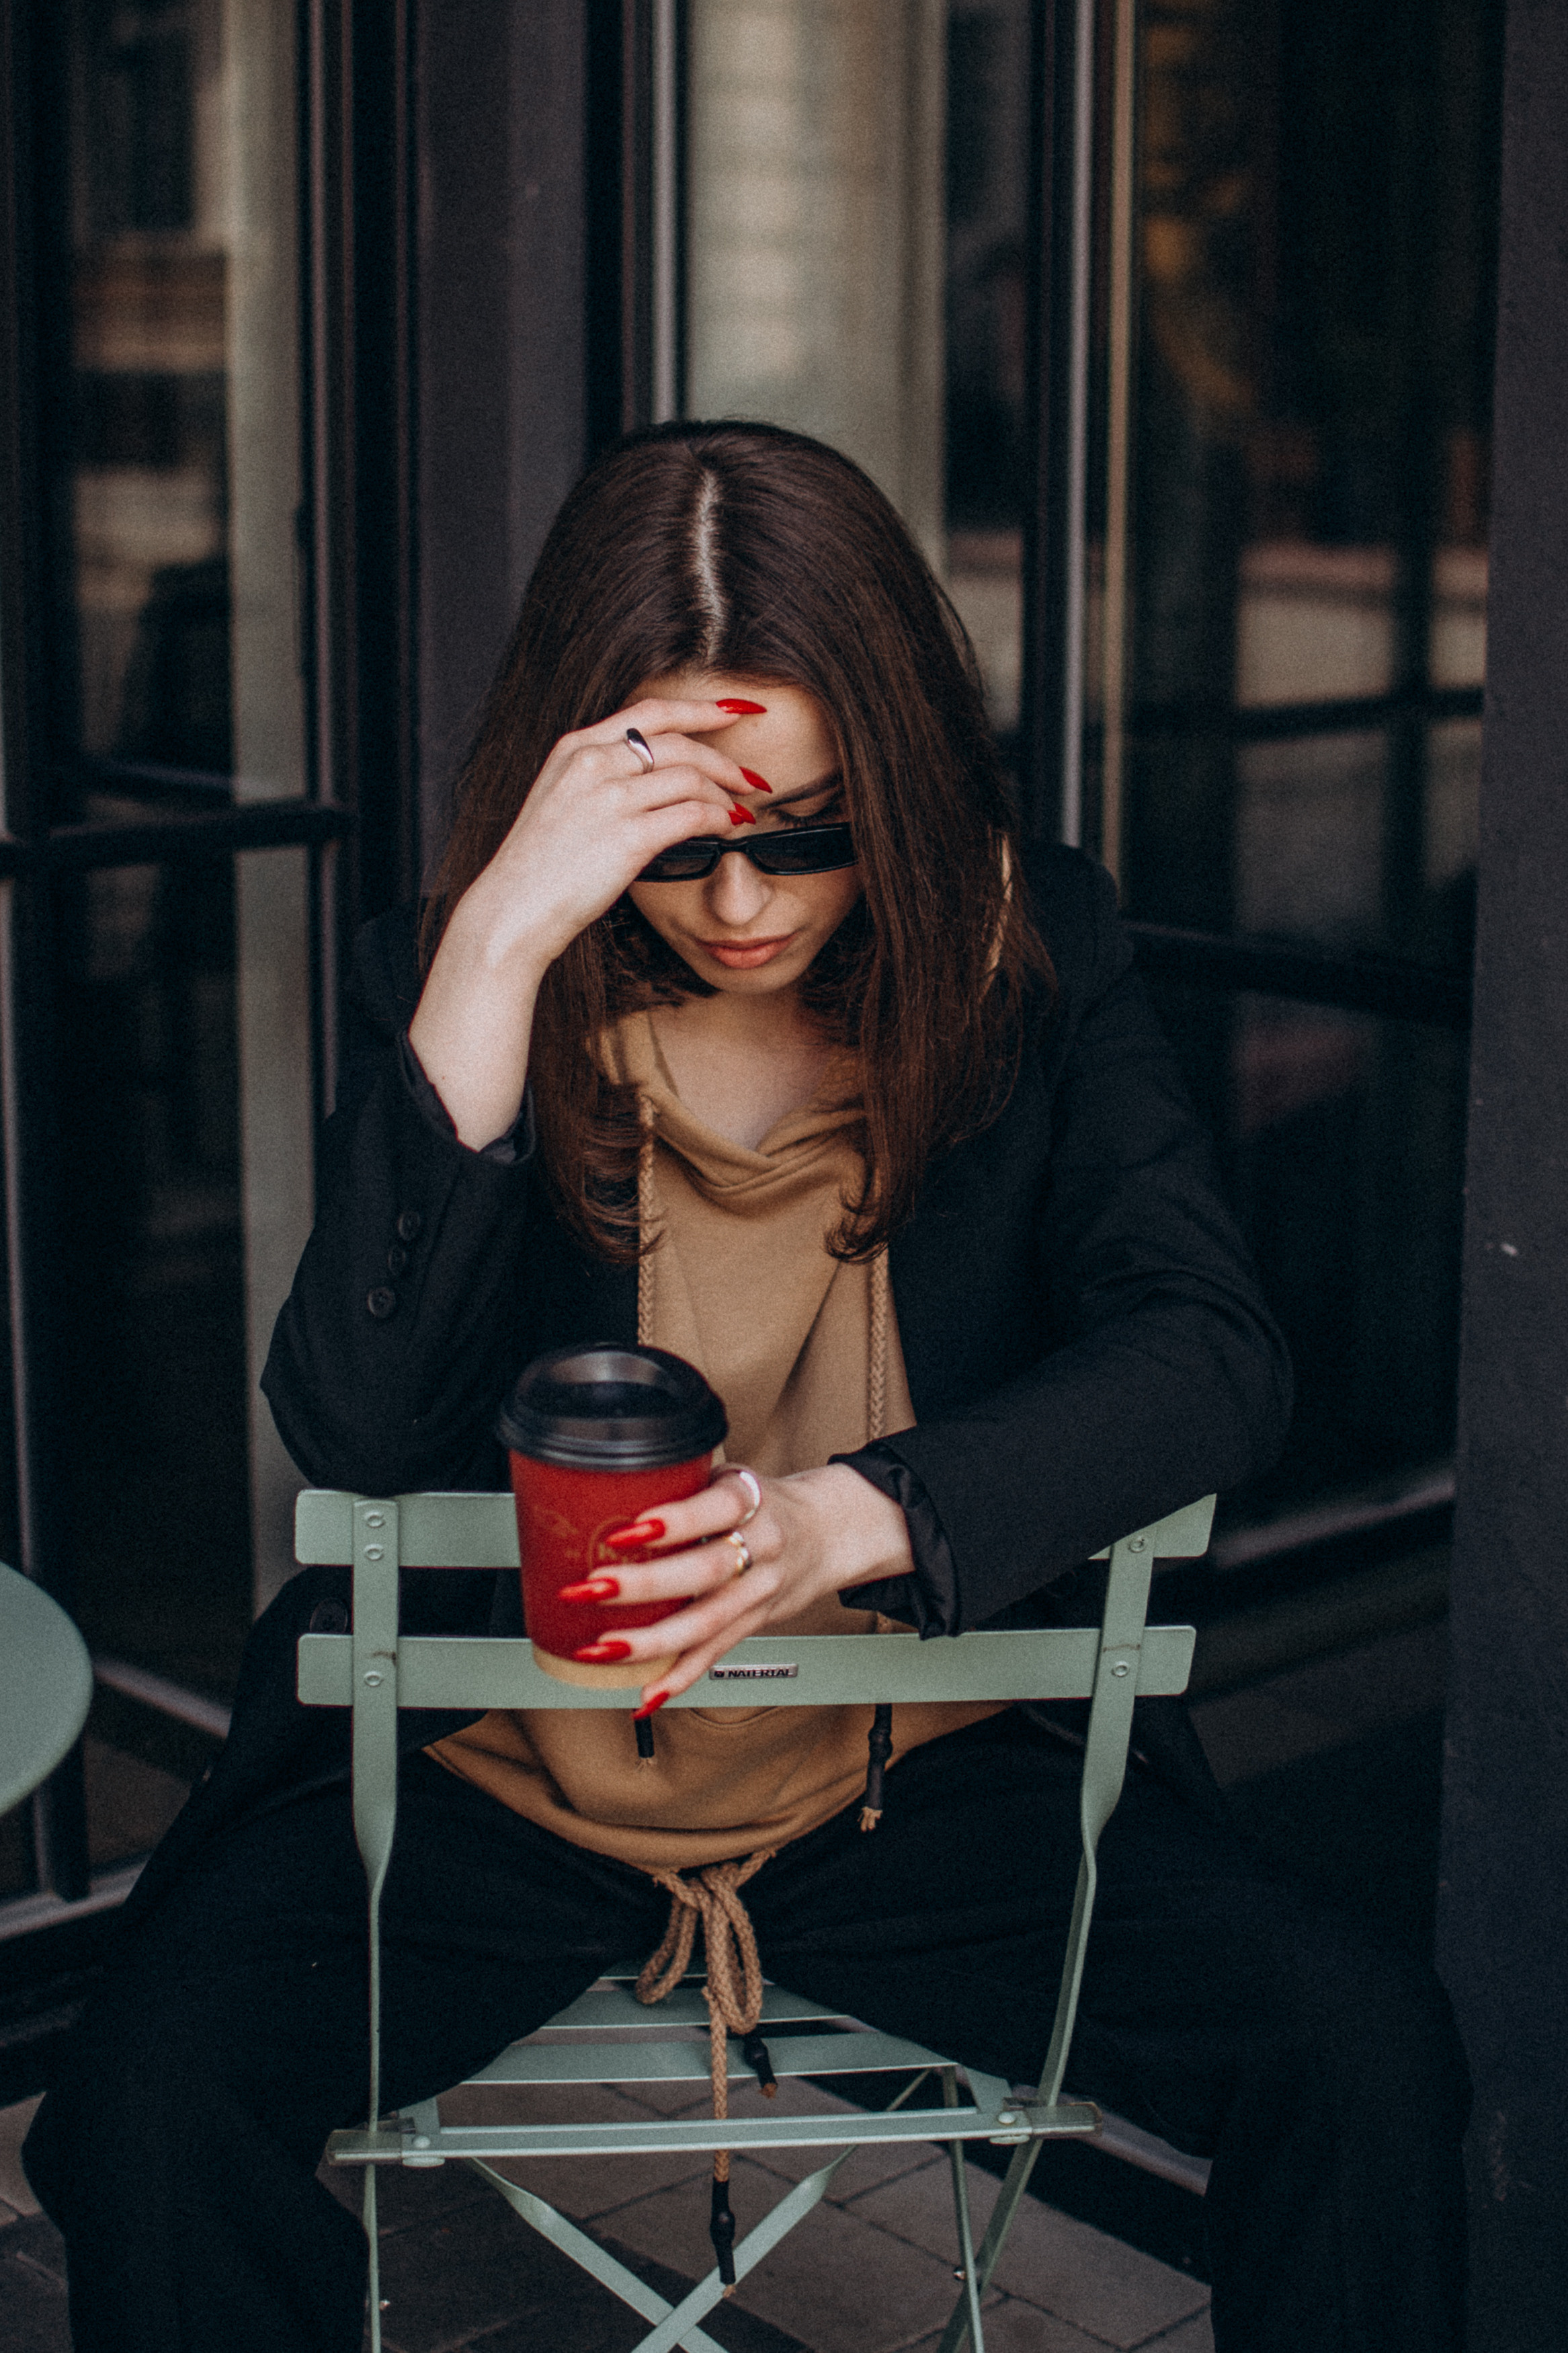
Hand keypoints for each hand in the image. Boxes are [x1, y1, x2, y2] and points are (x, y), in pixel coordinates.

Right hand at [409, 697, 755, 1145]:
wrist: (511, 913)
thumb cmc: (538, 870)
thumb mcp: (561, 803)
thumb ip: (600, 781)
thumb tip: (653, 780)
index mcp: (575, 748)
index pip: (649, 711)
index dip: (699, 707)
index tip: (734, 710)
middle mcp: (592, 763)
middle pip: (678, 741)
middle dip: (724, 756)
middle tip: (751, 775)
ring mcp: (609, 798)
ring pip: (691, 775)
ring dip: (726, 791)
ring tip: (743, 807)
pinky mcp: (627, 836)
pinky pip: (692, 814)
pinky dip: (718, 817)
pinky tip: (728, 827)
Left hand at [565, 1464, 915, 1707]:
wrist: (828, 1533)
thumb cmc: (766, 1502)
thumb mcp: (733, 1477)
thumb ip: (685, 1484)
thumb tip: (605, 1487)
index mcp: (753, 1499)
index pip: (716, 1508)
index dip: (674, 1521)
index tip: (626, 1531)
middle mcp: (762, 1545)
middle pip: (706, 1571)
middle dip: (645, 1584)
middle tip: (594, 1588)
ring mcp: (760, 1589)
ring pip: (708, 1621)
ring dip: (652, 1641)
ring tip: (603, 1648)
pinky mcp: (756, 1622)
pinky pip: (717, 1652)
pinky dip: (680, 1676)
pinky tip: (648, 1693)